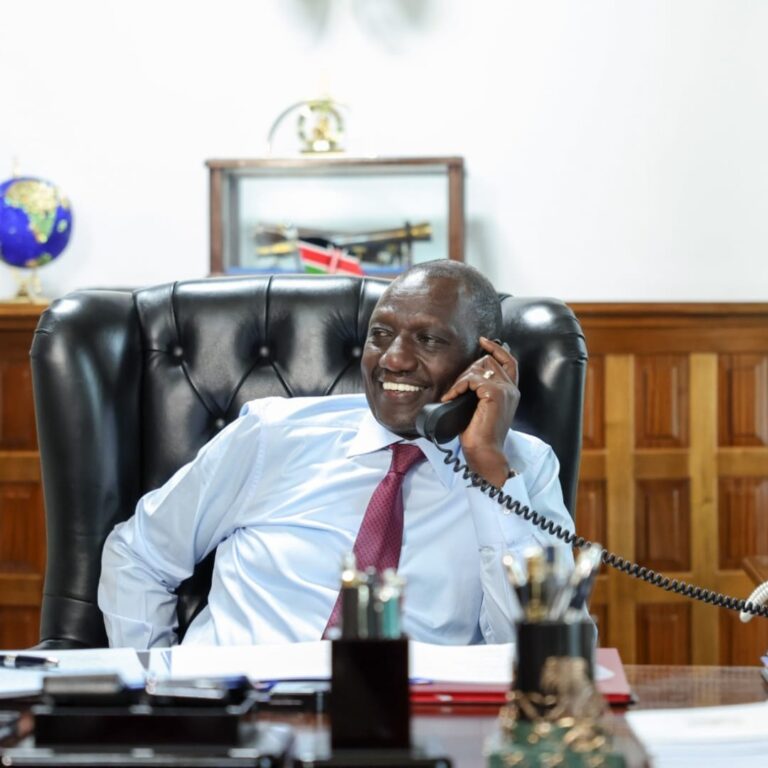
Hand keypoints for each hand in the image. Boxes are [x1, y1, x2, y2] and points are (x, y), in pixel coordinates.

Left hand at [440, 337, 519, 486]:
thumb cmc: (479, 434)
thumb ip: (481, 391)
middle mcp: (511, 388)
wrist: (484, 452)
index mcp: (511, 391)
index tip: (483, 341)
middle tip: (457, 386)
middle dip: (468, 369)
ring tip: (453, 394)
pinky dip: (458, 386)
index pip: (509, 361)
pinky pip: (472, 379)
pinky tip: (451, 397)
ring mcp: (505, 390)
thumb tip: (467, 378)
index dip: (496, 349)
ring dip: (461, 379)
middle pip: (488, 361)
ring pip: (480, 368)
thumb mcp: (481, 408)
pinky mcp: (495, 394)